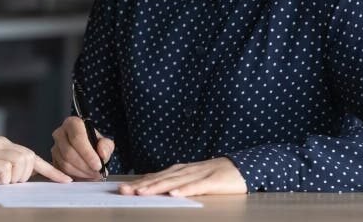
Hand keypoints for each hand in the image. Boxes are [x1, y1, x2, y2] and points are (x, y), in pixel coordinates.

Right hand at [0, 135, 70, 183]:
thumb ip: (4, 166)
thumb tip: (22, 178)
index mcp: (2, 143)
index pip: (32, 154)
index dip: (50, 170)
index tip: (65, 181)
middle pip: (30, 158)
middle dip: (25, 175)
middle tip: (7, 182)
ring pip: (21, 162)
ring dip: (14, 178)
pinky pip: (6, 169)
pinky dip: (2, 179)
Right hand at [50, 116, 114, 178]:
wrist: (86, 150)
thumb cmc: (94, 144)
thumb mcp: (105, 142)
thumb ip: (106, 146)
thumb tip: (102, 153)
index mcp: (73, 124)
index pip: (77, 137)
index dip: (88, 153)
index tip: (98, 165)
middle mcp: (60, 133)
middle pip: (69, 152)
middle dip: (85, 166)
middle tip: (97, 173)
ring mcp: (54, 147)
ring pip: (64, 163)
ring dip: (81, 173)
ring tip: (92, 175)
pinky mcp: (53, 160)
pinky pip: (61, 171)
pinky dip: (74, 177)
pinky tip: (84, 176)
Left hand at [119, 157, 246, 196]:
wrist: (241, 168)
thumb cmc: (213, 176)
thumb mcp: (190, 178)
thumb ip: (173, 182)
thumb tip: (152, 185)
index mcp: (178, 171)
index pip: (155, 177)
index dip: (138, 183)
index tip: (122, 188)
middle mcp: (184, 171)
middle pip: (160, 179)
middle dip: (141, 185)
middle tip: (124, 191)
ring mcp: (198, 175)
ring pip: (174, 182)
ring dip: (157, 187)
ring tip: (142, 193)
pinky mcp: (212, 182)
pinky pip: (196, 187)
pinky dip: (185, 190)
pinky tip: (174, 194)